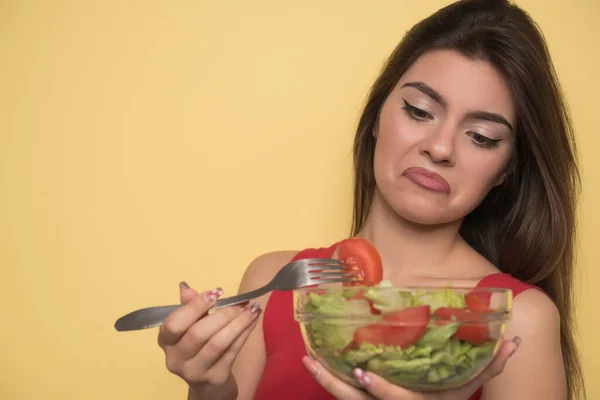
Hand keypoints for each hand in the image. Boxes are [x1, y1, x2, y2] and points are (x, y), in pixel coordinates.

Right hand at [157, 282, 260, 391]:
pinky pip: (232, 351)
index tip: (217, 292)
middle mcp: (176, 359)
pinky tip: (253, 320)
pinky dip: (245, 333)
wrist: (208, 383)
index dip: (195, 306)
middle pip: (198, 334)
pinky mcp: (216, 377)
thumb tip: (185, 287)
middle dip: (222, 314)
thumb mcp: (190, 326)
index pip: (174, 324)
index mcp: (166, 342)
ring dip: (238, 322)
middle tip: (241, 303)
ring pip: (218, 343)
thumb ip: (188, 308)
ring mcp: (195, 371)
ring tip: (253, 309)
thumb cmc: (198, 346)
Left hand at [302, 337, 520, 399]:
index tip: (363, 374)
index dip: (382, 391)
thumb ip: (491, 364)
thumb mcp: (471, 384)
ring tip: (307, 360)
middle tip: (315, 364)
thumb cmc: (450, 398)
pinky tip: (314, 361)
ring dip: (325, 381)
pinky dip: (329, 380)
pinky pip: (344, 396)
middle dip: (336, 387)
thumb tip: (513, 339)